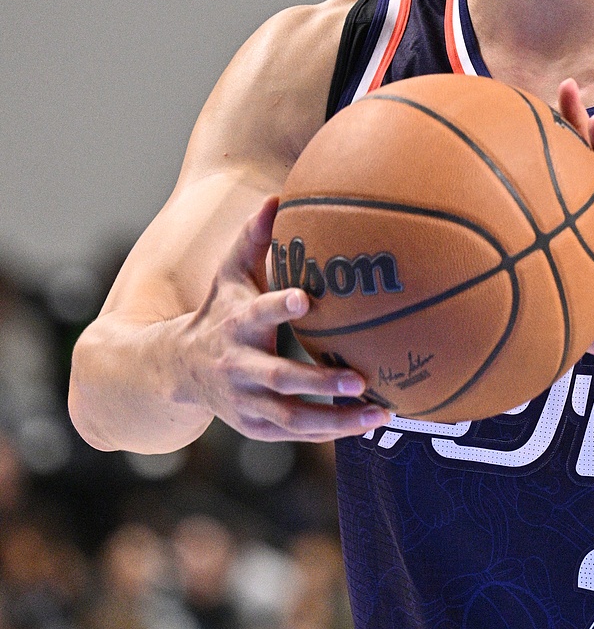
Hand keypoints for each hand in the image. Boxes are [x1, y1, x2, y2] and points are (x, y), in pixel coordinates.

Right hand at [177, 198, 388, 441]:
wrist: (177, 370)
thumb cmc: (218, 312)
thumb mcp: (229, 275)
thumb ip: (253, 238)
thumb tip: (278, 195)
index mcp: (236, 323)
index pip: (258, 314)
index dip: (279, 308)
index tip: (305, 299)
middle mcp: (240, 366)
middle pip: (281, 377)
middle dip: (320, 381)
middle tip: (360, 378)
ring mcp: (247, 402)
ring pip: (293, 417)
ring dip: (338, 419)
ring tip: (381, 412)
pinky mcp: (256, 427)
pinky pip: (297, 433)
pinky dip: (331, 432)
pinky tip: (368, 423)